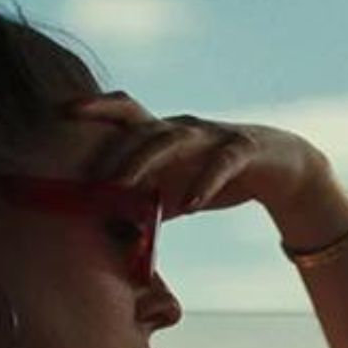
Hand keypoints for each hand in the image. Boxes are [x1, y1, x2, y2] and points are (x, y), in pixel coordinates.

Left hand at [66, 92, 337, 222]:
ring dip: (145, 162)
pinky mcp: (244, 150)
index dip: (96, 107)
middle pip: (144, 131)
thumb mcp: (178, 194)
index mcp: (166, 134)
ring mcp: (215, 137)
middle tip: (89, 180)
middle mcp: (186, 129)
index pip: (126, 113)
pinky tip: (190, 204)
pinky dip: (204, 182)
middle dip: (115, 152)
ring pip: (176, 140)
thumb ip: (145, 210)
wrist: (284, 171)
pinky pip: (222, 163)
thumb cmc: (220, 179)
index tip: (63, 112)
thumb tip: (108, 239)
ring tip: (123, 188)